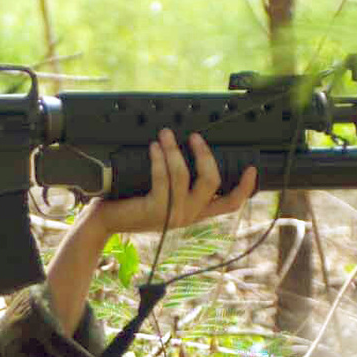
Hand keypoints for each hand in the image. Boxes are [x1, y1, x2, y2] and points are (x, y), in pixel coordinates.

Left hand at [83, 129, 256, 237]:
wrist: (105, 221)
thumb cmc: (131, 203)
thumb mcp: (162, 195)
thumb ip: (179, 183)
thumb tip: (190, 147)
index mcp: (195, 212)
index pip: (229, 205)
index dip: (245, 188)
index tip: (252, 167)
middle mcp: (188, 216)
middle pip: (212, 183)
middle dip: (205, 155)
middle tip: (195, 136)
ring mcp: (172, 215)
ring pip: (185, 176)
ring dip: (175, 150)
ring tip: (166, 135)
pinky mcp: (154, 210)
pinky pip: (163, 179)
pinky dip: (160, 158)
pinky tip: (154, 147)